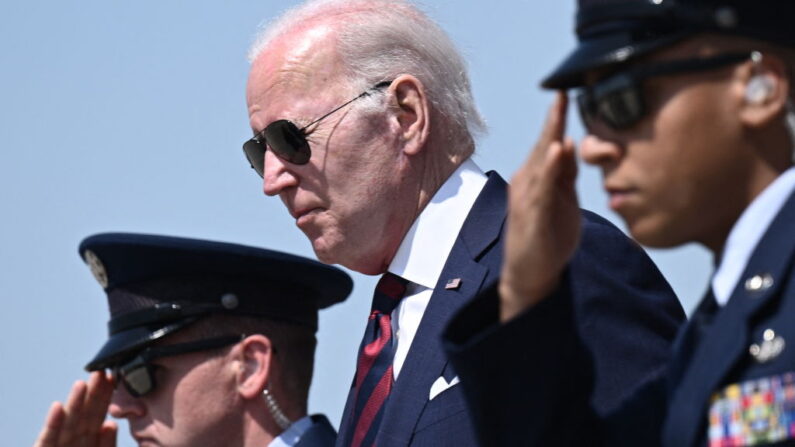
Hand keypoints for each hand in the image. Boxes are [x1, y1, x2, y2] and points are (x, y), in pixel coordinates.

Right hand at [34, 371, 116, 446]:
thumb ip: (107, 445)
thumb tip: (110, 424)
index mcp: (88, 442)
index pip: (97, 417)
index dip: (104, 397)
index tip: (112, 378)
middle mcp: (72, 441)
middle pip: (83, 415)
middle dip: (92, 394)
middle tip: (100, 372)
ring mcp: (58, 445)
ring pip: (67, 423)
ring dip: (73, 404)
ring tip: (81, 384)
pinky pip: (48, 439)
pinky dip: (53, 424)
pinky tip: (57, 406)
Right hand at [500, 91, 580, 321]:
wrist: (531, 274)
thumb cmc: (548, 237)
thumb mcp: (563, 199)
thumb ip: (566, 173)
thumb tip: (571, 142)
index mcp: (536, 178)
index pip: (549, 143)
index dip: (557, 119)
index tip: (566, 94)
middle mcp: (527, 184)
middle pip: (543, 147)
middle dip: (553, 121)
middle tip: (563, 94)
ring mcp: (527, 200)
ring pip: (540, 164)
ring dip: (550, 139)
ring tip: (559, 114)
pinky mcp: (532, 217)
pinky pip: (541, 190)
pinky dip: (548, 171)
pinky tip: (557, 154)